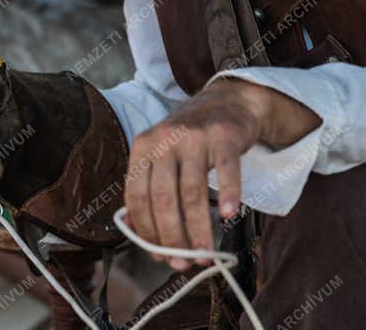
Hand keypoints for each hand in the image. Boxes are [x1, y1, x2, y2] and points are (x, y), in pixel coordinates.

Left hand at [123, 78, 319, 269]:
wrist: (227, 102)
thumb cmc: (190, 139)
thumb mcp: (161, 155)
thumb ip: (147, 188)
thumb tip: (136, 232)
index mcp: (143, 147)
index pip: (136, 195)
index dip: (145, 230)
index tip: (158, 255)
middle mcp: (164, 140)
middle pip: (162, 197)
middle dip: (171, 237)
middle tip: (183, 263)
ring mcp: (194, 137)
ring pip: (192, 191)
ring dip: (198, 229)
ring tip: (205, 254)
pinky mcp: (223, 136)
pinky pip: (225, 170)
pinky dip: (228, 195)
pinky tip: (229, 218)